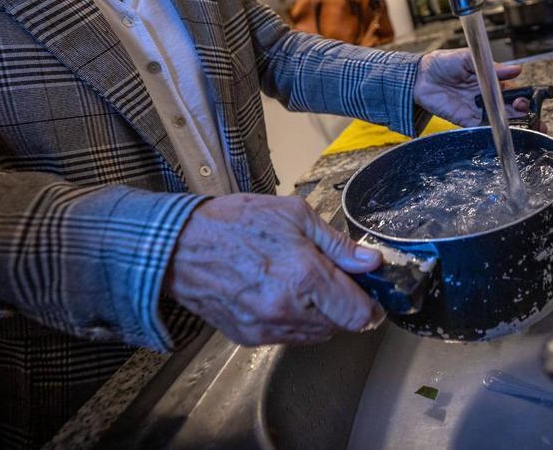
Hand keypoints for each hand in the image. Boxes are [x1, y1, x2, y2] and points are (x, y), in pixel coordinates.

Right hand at [167, 194, 382, 345]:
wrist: (180, 246)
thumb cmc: (235, 223)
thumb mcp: (295, 215)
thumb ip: (337, 244)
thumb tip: (370, 262)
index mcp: (305, 276)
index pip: (359, 313)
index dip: (372, 305)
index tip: (371, 293)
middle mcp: (288, 309)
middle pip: (341, 326)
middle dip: (344, 305)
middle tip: (330, 278)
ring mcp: (268, 327)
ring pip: (316, 335)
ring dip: (321, 315)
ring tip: (301, 282)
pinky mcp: (251, 337)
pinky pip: (289, 337)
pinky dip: (295, 321)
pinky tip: (280, 293)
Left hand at [413, 49, 528, 126]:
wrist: (420, 76)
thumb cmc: (443, 63)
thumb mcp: (468, 58)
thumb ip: (491, 67)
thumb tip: (515, 69)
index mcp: (490, 81)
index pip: (512, 91)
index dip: (522, 96)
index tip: (525, 98)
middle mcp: (486, 97)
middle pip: (509, 108)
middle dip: (521, 112)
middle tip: (523, 109)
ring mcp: (476, 109)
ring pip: (498, 120)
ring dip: (510, 123)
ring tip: (518, 122)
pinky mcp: (465, 120)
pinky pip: (480, 128)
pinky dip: (490, 131)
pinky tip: (498, 131)